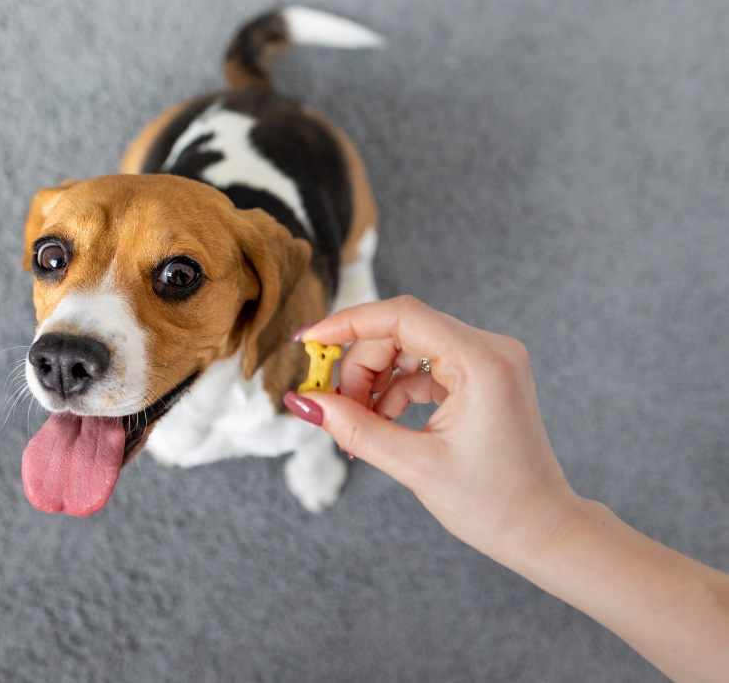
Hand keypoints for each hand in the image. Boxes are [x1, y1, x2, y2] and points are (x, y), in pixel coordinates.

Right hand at [289, 295, 586, 567]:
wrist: (541, 529)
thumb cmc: (493, 504)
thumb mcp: (414, 465)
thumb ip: (354, 427)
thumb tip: (303, 402)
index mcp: (481, 361)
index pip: (402, 315)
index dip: (348, 322)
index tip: (310, 339)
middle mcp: (489, 348)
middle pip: (401, 331)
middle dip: (361, 368)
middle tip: (337, 410)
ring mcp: (487, 359)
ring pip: (409, 347)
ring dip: (376, 380)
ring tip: (360, 424)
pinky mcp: (482, 374)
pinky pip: (425, 365)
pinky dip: (397, 389)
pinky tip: (383, 421)